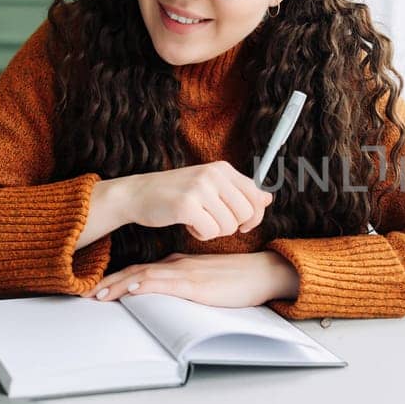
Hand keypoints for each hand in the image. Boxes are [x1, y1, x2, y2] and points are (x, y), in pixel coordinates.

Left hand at [82, 251, 300, 306]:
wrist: (265, 273)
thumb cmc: (241, 278)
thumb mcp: (208, 279)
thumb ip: (189, 282)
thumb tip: (171, 293)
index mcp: (181, 264)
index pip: (143, 270)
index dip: (120, 278)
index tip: (101, 288)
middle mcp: (179, 265)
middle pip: (138, 272)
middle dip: (111, 282)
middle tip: (88, 293)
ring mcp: (187, 274)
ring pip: (146, 277)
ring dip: (120, 286)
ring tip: (100, 295)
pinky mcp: (198, 285)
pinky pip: (167, 283)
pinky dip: (148, 285)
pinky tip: (134, 289)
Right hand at [101, 160, 273, 241]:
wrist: (137, 194)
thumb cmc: (176, 193)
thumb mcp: (209, 186)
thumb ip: (238, 192)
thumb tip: (268, 199)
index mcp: (223, 168)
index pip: (257, 196)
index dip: (254, 216)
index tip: (242, 224)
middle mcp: (213, 175)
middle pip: (246, 214)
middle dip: (233, 226)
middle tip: (214, 223)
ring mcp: (200, 189)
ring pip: (229, 226)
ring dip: (215, 231)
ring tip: (199, 221)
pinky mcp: (186, 205)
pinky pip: (210, 232)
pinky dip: (201, 234)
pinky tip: (189, 225)